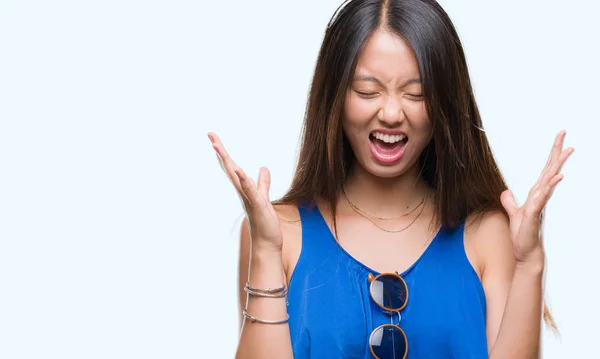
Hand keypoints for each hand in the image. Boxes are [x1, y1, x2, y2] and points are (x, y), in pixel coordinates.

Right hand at [208, 132, 282, 251]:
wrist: (267, 242)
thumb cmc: (264, 222)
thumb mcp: (264, 197)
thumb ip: (263, 183)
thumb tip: (264, 168)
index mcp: (244, 188)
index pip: (232, 167)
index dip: (224, 153)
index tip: (214, 138)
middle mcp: (242, 191)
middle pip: (229, 168)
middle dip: (220, 151)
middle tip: (210, 135)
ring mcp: (248, 197)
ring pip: (235, 176)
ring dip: (227, 161)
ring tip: (217, 146)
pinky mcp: (257, 204)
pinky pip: (249, 190)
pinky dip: (244, 179)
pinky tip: (239, 169)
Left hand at [500, 131, 573, 263]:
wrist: (525, 252)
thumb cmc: (522, 234)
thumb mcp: (513, 214)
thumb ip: (510, 202)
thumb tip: (506, 192)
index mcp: (536, 193)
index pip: (544, 170)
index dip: (551, 154)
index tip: (559, 138)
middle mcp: (540, 196)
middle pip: (549, 169)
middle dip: (557, 151)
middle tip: (564, 134)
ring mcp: (539, 204)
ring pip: (549, 180)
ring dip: (558, 165)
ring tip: (568, 150)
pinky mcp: (534, 213)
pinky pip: (543, 197)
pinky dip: (550, 187)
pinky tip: (557, 177)